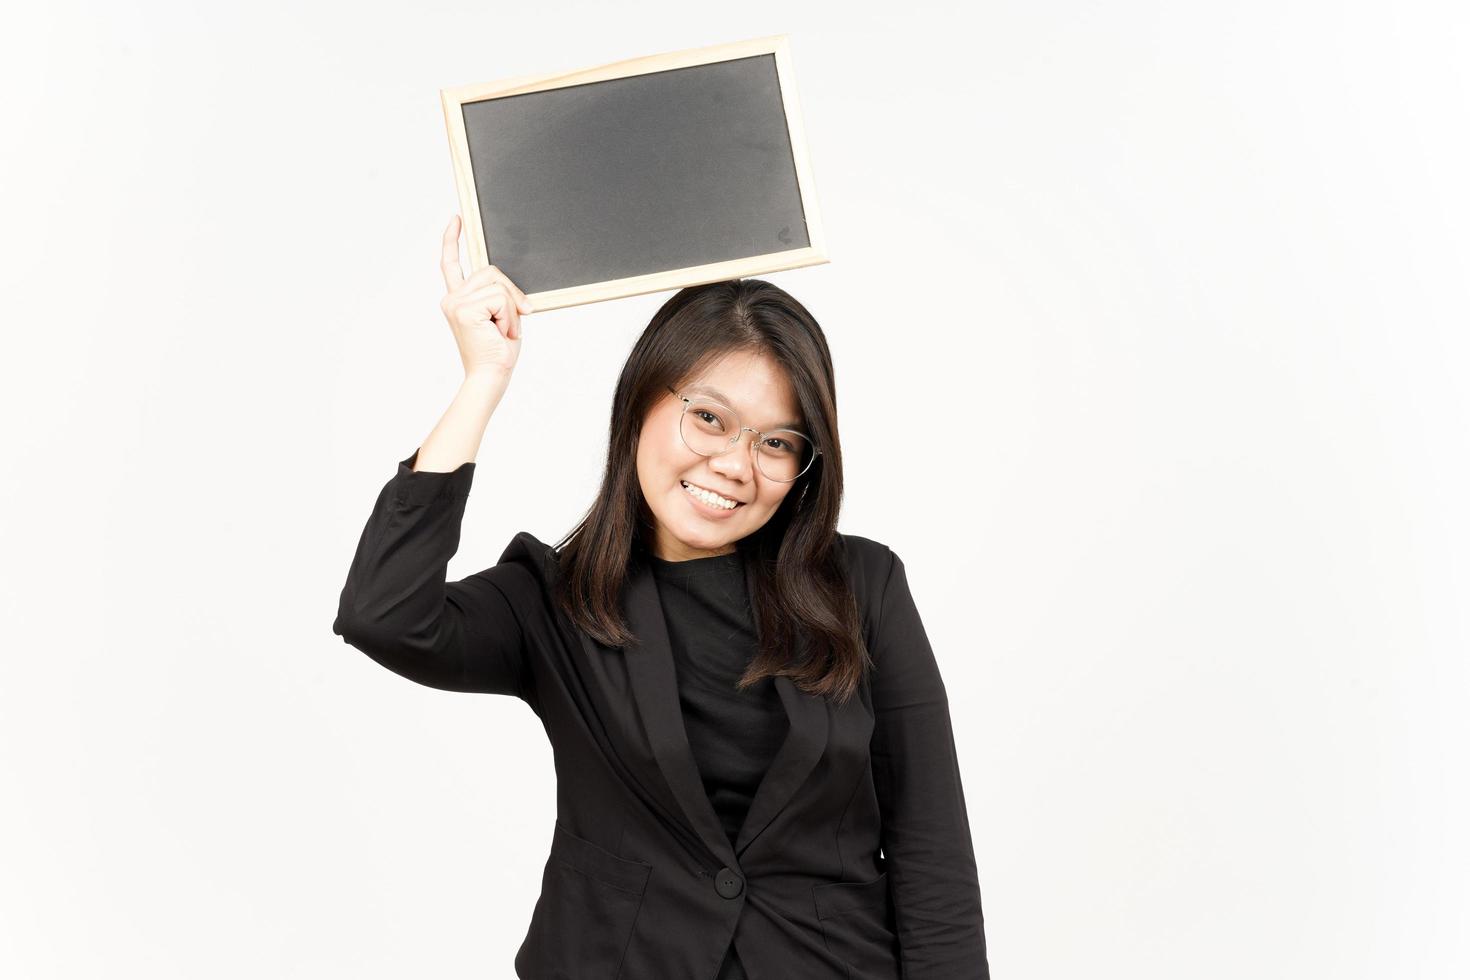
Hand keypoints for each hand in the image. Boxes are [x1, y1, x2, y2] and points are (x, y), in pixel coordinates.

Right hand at [439, 214, 533, 378]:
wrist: (491, 376)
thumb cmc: (497, 352)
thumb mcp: (503, 316)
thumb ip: (499, 296)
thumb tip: (508, 286)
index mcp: (458, 299)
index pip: (451, 263)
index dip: (452, 240)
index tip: (456, 219)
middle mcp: (451, 298)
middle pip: (491, 271)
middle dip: (511, 295)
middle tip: (510, 325)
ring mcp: (455, 302)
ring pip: (498, 285)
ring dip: (511, 310)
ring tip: (503, 332)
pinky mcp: (463, 308)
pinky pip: (500, 298)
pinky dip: (509, 317)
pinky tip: (501, 333)